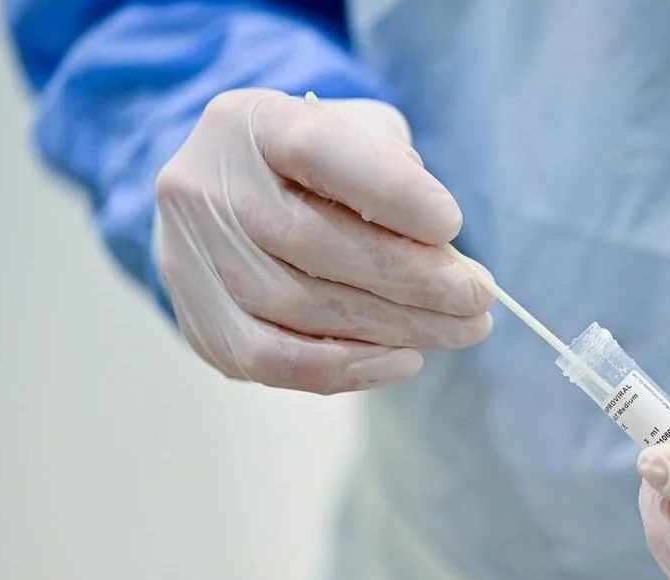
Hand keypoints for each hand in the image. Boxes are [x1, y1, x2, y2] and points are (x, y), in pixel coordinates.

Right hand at [155, 89, 492, 393]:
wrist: (237, 198)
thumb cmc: (321, 166)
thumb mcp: (360, 134)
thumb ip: (395, 168)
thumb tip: (439, 243)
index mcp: (249, 123)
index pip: (317, 150)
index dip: (390, 191)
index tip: (453, 225)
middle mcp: (204, 187)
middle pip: (311, 241)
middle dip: (412, 278)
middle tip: (477, 298)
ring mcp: (192, 259)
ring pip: (300, 307)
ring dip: (397, 327)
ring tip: (462, 329)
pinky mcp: (200, 323)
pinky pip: (275, 361)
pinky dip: (349, 367)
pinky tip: (405, 358)